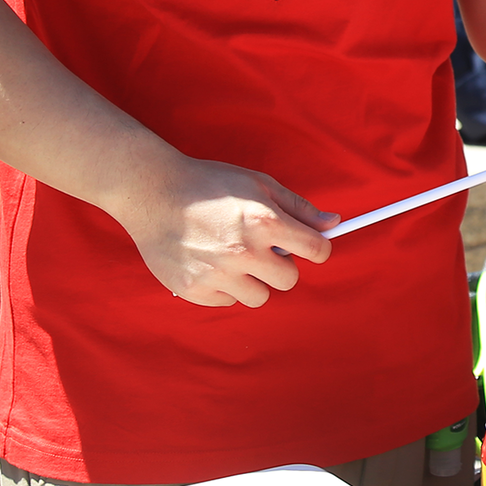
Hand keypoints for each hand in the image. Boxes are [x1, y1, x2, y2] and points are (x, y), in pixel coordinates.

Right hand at [109, 155, 335, 307]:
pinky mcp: (193, 290)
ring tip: (235, 259)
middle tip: (263, 251)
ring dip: (254, 281)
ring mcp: (217, 274)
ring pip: (259, 297)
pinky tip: (210, 264)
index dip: (317, 249)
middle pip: (289, 280)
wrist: (153, 191)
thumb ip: (298, 207)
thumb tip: (333, 223)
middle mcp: (244, 252)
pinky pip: (227, 301)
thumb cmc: (210, 184)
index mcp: (265, 222)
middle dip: (282, 266)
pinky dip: (224, 288)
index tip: (308, 247)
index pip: (316, 251)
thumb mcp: (259, 184)